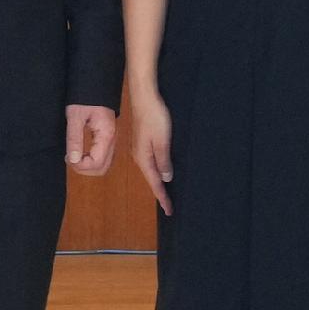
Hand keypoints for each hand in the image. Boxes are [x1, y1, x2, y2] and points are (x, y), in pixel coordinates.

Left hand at [63, 104, 117, 176]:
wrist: (96, 84)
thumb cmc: (85, 98)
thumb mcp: (75, 117)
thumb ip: (74, 139)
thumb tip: (74, 160)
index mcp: (106, 136)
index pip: (97, 163)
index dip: (81, 166)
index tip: (68, 157)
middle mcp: (112, 141)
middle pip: (102, 168)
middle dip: (85, 169)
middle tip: (70, 159)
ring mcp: (112, 140)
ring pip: (104, 165)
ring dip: (88, 166)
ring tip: (74, 156)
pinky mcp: (108, 138)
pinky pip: (102, 157)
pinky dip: (91, 160)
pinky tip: (80, 152)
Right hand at [126, 92, 173, 211]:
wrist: (144, 98)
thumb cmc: (154, 118)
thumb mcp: (162, 141)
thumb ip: (163, 161)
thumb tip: (165, 178)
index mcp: (143, 158)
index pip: (155, 183)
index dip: (162, 197)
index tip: (169, 211)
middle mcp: (139, 157)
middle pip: (151, 179)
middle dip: (160, 193)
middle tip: (169, 207)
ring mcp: (139, 149)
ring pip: (151, 171)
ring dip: (158, 183)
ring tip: (166, 194)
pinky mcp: (142, 142)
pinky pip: (151, 162)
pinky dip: (157, 171)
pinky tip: (161, 172)